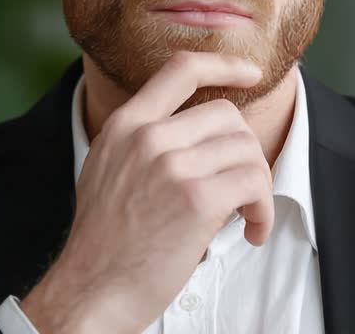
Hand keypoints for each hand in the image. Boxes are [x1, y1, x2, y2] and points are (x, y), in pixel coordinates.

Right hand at [21, 51, 274, 333]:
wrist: (91, 289)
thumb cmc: (104, 242)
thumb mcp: (106, 169)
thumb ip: (140, 142)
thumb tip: (190, 132)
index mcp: (125, 125)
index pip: (180, 70)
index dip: (223, 64)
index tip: (250, 72)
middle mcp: (148, 137)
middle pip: (227, 115)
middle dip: (245, 151)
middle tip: (243, 188)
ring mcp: (172, 165)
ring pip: (247, 150)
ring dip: (259, 186)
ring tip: (248, 216)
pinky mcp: (196, 199)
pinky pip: (255, 184)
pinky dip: (263, 209)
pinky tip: (252, 231)